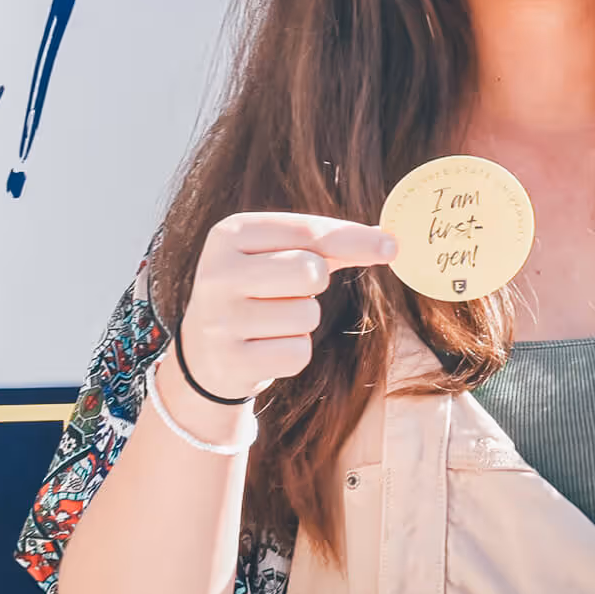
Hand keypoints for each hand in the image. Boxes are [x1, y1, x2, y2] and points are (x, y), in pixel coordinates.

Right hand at [177, 212, 397, 402]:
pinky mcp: (231, 362)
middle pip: (310, 271)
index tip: (391, 247)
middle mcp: (217, 272)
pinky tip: (265, 348)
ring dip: (301, 322)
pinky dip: (294, 353)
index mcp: (229, 234)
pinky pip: (298, 354)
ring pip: (307, 316)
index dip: (354, 239)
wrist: (203, 354)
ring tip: (270, 322)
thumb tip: (388, 243)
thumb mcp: (275, 256)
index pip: (306, 231)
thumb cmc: (255, 292)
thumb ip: (327, 245)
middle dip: (314, 285)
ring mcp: (219, 319)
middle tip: (290, 291)